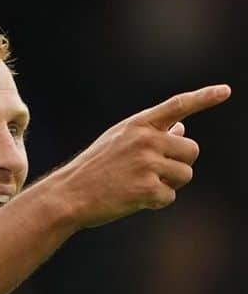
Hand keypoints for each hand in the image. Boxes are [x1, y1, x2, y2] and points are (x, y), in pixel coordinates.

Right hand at [48, 84, 229, 228]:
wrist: (68, 195)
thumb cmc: (92, 169)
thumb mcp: (117, 142)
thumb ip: (149, 134)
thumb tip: (182, 127)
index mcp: (137, 125)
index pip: (177, 106)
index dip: (204, 98)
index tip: (225, 91)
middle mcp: (145, 140)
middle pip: (191, 150)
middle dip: (179, 164)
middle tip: (154, 173)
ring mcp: (147, 164)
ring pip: (185, 174)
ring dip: (169, 185)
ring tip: (140, 186)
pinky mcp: (148, 189)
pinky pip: (170, 196)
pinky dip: (156, 202)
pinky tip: (134, 199)